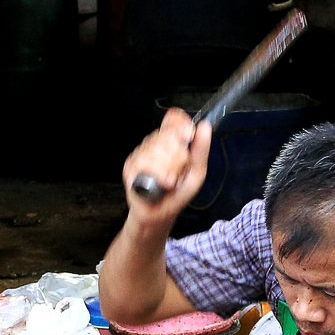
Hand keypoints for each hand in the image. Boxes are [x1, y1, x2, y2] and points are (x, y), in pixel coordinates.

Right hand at [122, 108, 212, 226]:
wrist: (159, 214)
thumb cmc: (177, 193)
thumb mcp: (196, 172)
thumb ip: (200, 150)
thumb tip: (205, 126)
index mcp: (170, 142)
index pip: (173, 120)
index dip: (179, 123)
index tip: (186, 134)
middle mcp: (154, 144)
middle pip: (166, 135)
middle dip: (177, 155)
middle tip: (177, 172)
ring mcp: (140, 153)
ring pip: (155, 148)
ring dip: (167, 168)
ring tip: (168, 182)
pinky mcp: (130, 166)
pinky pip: (144, 162)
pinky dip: (156, 175)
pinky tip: (159, 184)